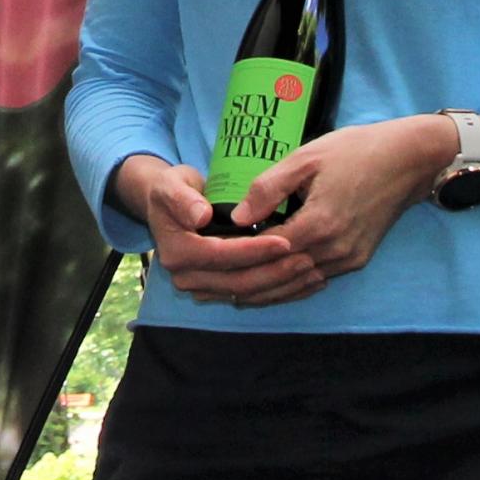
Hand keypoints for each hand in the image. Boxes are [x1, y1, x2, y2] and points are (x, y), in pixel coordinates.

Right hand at [112, 155, 320, 307]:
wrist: (167, 206)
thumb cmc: (172, 189)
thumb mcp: (172, 184)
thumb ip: (183, 199)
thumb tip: (200, 217)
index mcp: (177, 253)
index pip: (222, 256)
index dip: (255, 251)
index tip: (286, 240)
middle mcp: (187, 277)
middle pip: (238, 282)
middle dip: (274, 272)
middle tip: (307, 259)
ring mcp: (201, 287)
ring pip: (246, 294)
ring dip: (281, 285)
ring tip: (311, 270)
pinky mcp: (215, 291)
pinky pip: (249, 295)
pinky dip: (277, 290)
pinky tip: (303, 282)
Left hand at [228, 117, 456, 291]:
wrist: (409, 160)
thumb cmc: (356, 150)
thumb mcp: (307, 157)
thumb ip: (268, 188)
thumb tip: (237, 217)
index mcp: (318, 223)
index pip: (264, 251)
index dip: (233, 258)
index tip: (205, 261)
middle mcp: (333, 250)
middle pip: (278, 277)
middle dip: (241, 286)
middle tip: (207, 291)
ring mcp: (347, 259)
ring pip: (297, 286)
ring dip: (263, 294)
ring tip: (229, 296)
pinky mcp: (357, 260)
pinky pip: (316, 282)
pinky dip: (290, 289)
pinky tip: (270, 291)